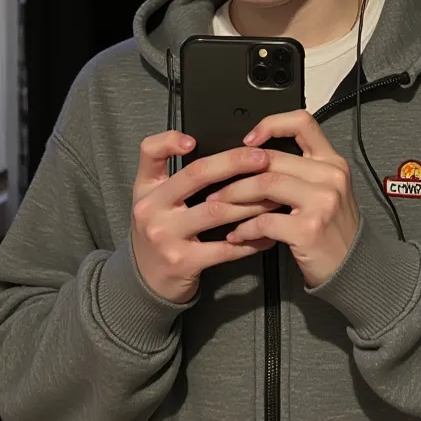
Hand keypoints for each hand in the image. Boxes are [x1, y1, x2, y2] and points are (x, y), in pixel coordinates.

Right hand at [131, 131, 278, 303]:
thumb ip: (174, 174)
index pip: (149, 153)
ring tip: (274, 195)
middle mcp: (152, 208)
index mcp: (147, 188)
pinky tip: (267, 233)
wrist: (146, 281)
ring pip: (217, 211)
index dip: (170, 141)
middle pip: (196, 175)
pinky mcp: (183, 261)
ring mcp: (166, 236)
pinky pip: (225, 248)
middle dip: (234, 163)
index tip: (194, 139)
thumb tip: (221, 154)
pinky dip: (250, 239)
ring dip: (251, 202)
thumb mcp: (154, 199)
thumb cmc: (160, 231)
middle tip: (262, 158)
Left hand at [211, 111, 360, 287]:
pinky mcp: (309, 228)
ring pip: (264, 184)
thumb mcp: (326, 191)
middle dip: (235, 171)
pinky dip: (244, 228)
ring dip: (234, 196)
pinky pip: (264, 220)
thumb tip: (254, 159)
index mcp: (332, 162)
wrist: (353, 268)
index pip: (302, 123)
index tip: (248, 140)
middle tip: (216, 185)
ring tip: (219, 205)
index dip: (271, 124)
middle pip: (272, 158)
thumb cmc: (332, 230)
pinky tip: (237, 234)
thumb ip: (299, 171)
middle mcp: (330, 176)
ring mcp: (322, 202)